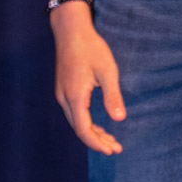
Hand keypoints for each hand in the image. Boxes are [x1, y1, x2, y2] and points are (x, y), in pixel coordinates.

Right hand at [51, 7, 126, 153]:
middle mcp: (64, 99)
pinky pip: (74, 113)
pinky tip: (99, 125)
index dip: (98, 143)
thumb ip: (113, 96)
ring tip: (111, 140)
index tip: (112, 150)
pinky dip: (87, 123)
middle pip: (79, 129)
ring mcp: (62, 94)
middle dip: (97, 141)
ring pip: (76, 122)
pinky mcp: (64, 90)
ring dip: (93, 133)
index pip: (84, 130)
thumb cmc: (91, 48)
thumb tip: (120, 119)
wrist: (70, 31)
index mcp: (75, 97)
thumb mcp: (107, 71)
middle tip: (116, 148)